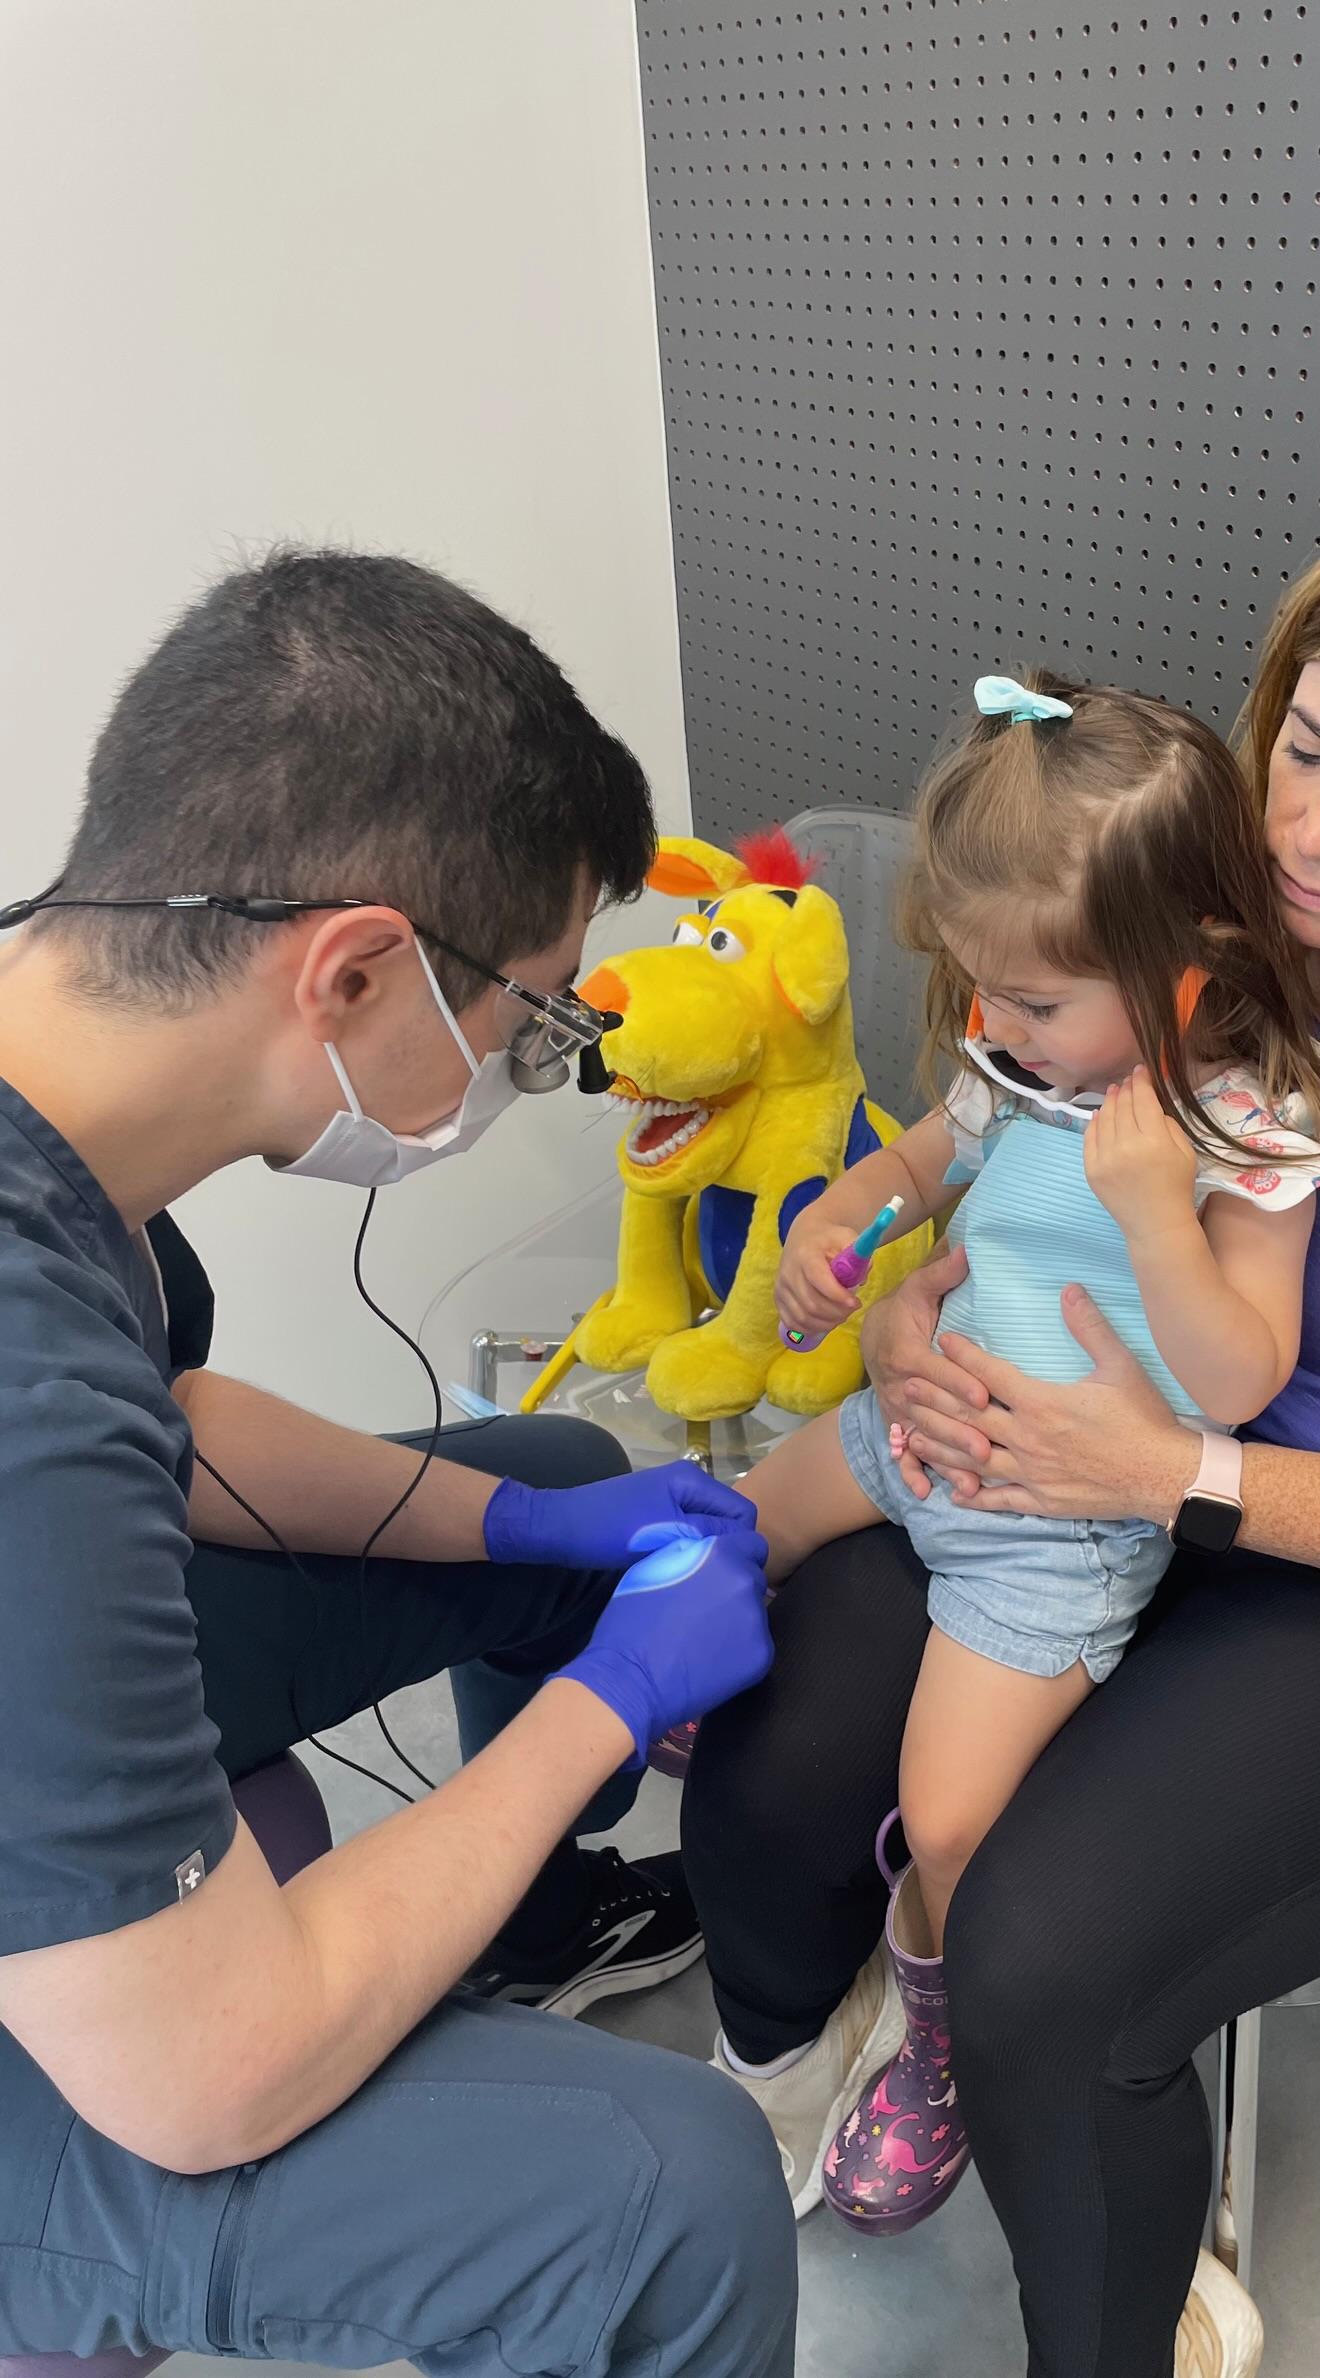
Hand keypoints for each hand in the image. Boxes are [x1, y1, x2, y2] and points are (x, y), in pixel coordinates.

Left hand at [483, 1461, 756, 1570]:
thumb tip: (750, 1545)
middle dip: (725, 1548)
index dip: (742, 1542)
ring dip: (705, 1552)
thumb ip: (710, 1533)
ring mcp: (670, 1500)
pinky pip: (688, 1535)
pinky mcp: (656, 1517)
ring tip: (695, 1578)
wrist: (558, 1529)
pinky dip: (687, 1552)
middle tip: (713, 1580)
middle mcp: (686, 1484)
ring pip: (708, 1531)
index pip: (743, 1512)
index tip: (730, 1573)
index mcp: (692, 1480)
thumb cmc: (611, 1529)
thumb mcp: (666, 1532)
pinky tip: (677, 1571)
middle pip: (728, 1521)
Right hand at [550, 1528, 772, 1765]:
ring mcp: (758, 1622)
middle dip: (733, 1589)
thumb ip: (689, 1553)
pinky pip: (755, 1645)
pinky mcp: (761, 1657)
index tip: (720, 1573)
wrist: (631, 1680)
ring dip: (735, 1620)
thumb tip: (706, 1553)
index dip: (737, 1557)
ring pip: (753, 1614)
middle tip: (704, 1610)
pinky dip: (738, 1651)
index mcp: (721, 1555)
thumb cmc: (632, 1622)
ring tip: (702, 1639)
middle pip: (753, 1580)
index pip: (753, 1545)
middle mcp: (746, 1584)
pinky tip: (710, 1661)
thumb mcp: (653, 1567)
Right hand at [775, 1212, 863, 1337]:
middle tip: (853, 1308)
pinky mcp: (778, 1299)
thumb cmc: (829, 1239)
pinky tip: (826, 1322)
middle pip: (812, 1304)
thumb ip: (858, 1255)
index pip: (819, 1280)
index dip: (838, 1296)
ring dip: (826, 1323)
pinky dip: (811, 1328)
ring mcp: (781, 1287)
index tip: (856, 1302)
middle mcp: (788, 1272)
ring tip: (842, 1315)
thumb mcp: (846, 1237)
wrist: (804, 1237)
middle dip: (837, 1313)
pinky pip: (792, 1323)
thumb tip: (861, 1279)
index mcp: (806, 1254)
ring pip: (803, 1317)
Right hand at [859, 1243, 985, 1496]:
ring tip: (970, 1481)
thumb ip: (943, 1273)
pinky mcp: (898, 1424)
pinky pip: (903, 1452)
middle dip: (958, 1431)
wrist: (870, 1336)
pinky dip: (911, 1473)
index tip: (983, 1393)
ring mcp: (898, 1409)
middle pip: (931, 1411)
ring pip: (922, 1437)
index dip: (957, 1381)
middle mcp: (901, 1385)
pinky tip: (925, 1493)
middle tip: (986, 1449)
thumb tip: (968, 1249)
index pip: (935, 1369)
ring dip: (944, 1460)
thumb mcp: (918, 1288)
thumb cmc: (904, 1311)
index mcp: (908, 1351)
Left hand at [904, 1283, 1198, 1523]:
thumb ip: (1089, 1327)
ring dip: (940, 1446)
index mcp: (1042, 1403)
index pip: (990, 1374)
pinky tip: (953, 1492)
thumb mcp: (1120, 1366)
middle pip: (969, 1416)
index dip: (964, 1355)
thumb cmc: (1144, 1419)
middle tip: (908, 1386)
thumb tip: (1070, 1288)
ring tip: (913, 1435)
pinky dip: (973, 1495)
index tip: (944, 1340)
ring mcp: (1031, 1473)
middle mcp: (1027, 1438)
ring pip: (972, 1459)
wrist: (1163, 1476)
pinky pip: (998, 1499)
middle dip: (936, 1399)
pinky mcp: (1040, 1500)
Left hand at [1083, 1066, 1197, 1247]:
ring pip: (1105, 1118)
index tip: (1140, 1070)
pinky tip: (1100, 1113)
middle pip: (1123, 1106)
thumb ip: (1168, 1124)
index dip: (1141, 1082)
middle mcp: (1127, 1146)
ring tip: (1113, 1090)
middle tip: (1127, 1079)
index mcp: (1155, 1140)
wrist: (1156, 1224)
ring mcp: (1106, 1158)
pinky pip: (1090, 1138)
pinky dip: (1094, 1122)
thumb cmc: (1176, 1187)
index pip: (1143, 1100)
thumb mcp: (1185, 1152)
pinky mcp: (1091, 1169)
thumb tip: (1149, 1104)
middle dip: (1126, 1088)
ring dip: (1109, 1101)